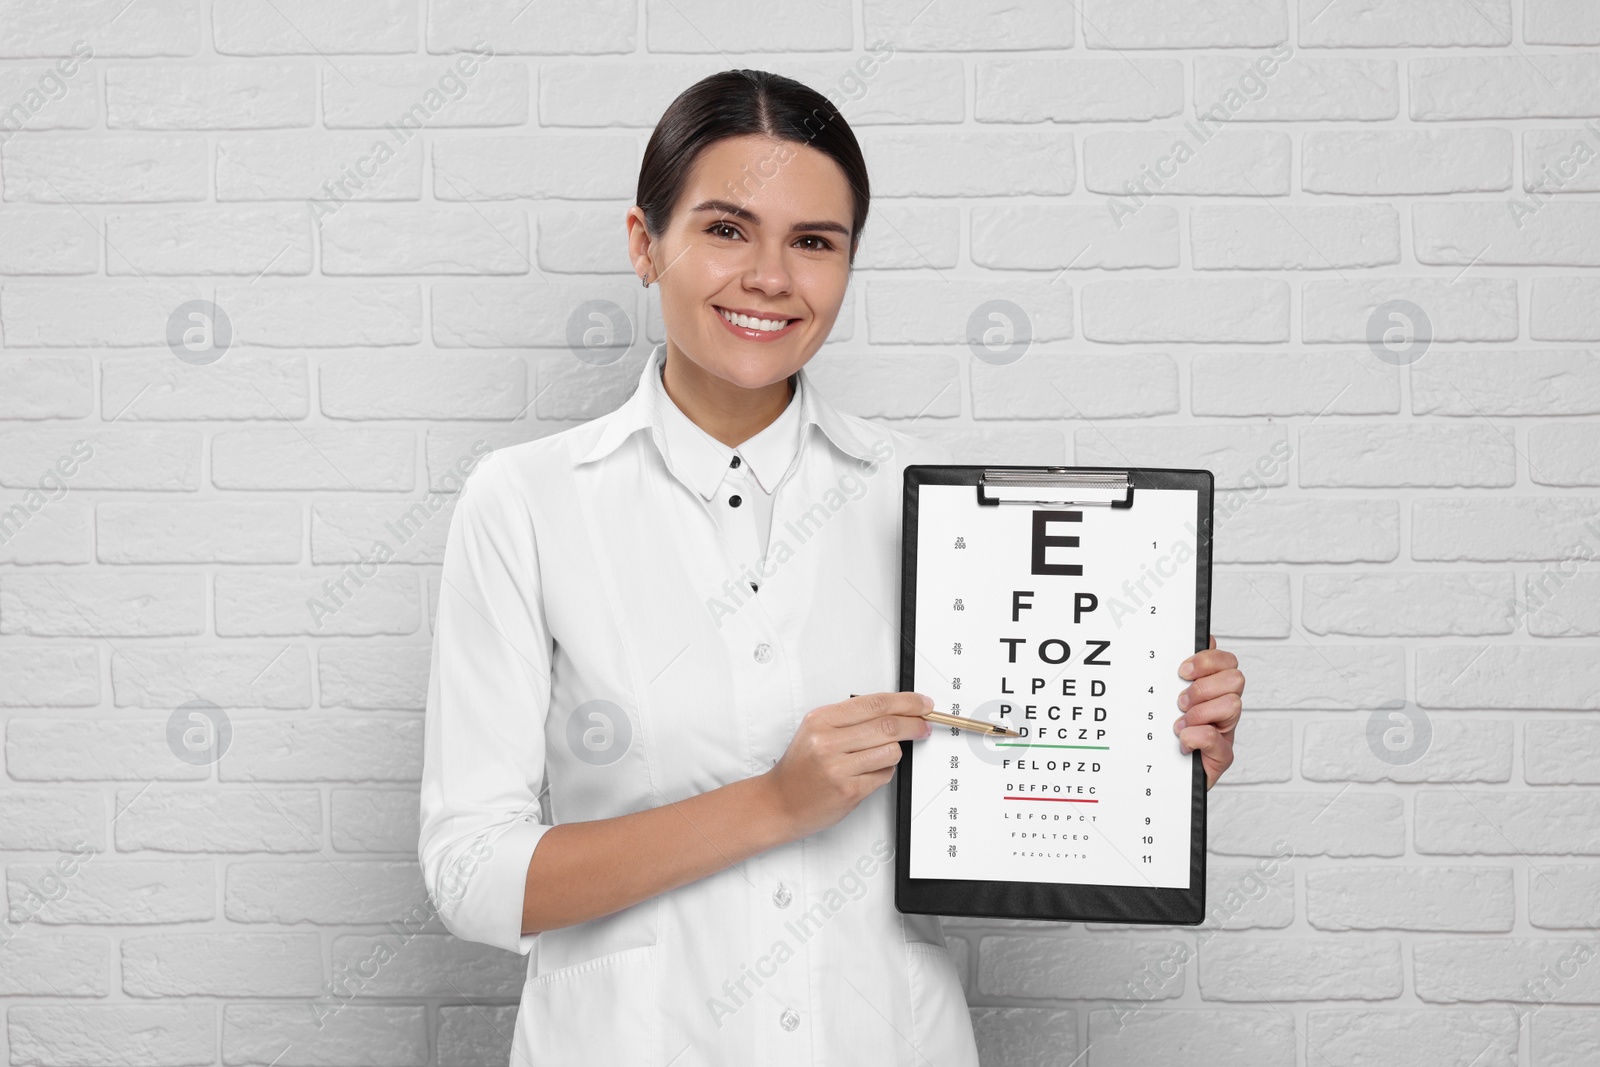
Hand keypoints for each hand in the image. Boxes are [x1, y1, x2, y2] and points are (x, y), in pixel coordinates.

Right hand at [762, 691, 933, 838]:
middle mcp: (827, 741)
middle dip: (914, 724)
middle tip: (924, 726)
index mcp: (821, 720)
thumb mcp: (816, 731)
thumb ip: (851, 719)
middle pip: (888, 726)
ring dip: (896, 752)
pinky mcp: (848, 791)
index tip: (922, 704)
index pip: (874, 703)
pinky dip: (885, 771)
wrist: (780, 802)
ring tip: (883, 755)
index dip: (906, 702)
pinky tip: (870, 772)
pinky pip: (884, 775)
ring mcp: (838, 768)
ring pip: (891, 751)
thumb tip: (895, 711)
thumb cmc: (801, 768)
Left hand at [1174, 634, 1242, 789]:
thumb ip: (1177, 678)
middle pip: (1235, 679)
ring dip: (1200, 712)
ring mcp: (1225, 732)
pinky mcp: (1221, 756)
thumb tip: (1183, 646)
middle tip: (1181, 702)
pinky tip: (1182, 741)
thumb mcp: (1166, 703)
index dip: (1208, 660)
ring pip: (1232, 705)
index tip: (1182, 670)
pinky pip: (1216, 737)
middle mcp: (1223, 709)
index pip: (1227, 661)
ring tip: (1181, 723)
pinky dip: (1195, 736)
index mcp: (1213, 691)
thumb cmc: (1165, 739)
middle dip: (1204, 687)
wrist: (1164, 779)